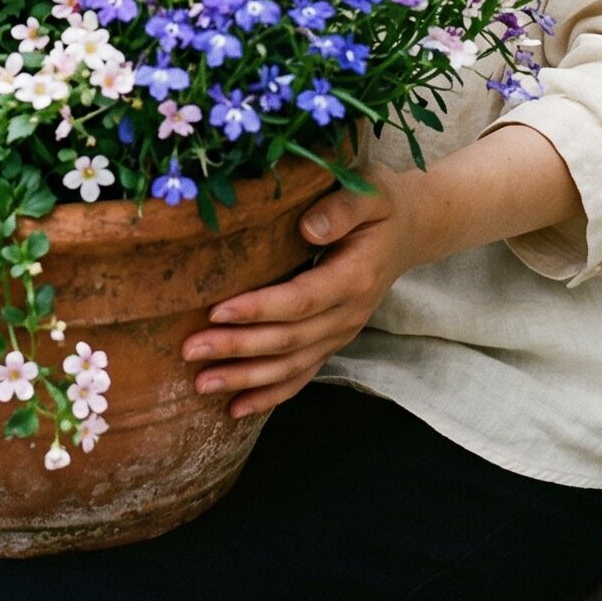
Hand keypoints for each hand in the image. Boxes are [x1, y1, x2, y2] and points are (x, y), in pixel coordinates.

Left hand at [180, 179, 421, 421]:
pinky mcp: (333, 341)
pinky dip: (269, 394)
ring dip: (245, 378)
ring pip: (290, 366)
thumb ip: (340, 209)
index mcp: (354, 278)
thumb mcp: (369, 193)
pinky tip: (236, 407)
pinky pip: (301, 375)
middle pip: (288, 340)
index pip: (300, 300)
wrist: (411, 229)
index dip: (258, 310)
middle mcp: (348, 314)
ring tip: (201, 383)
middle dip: (237, 348)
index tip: (215, 311)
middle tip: (190, 350)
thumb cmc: (381, 204)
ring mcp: (342, 333)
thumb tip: (307, 229)